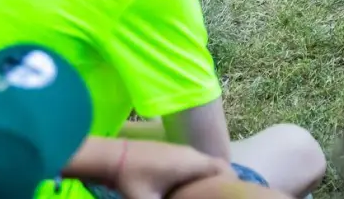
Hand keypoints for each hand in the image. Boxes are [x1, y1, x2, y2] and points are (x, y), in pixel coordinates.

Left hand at [110, 140, 231, 198]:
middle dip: (219, 181)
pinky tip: (185, 187)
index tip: (231, 195)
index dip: (231, 181)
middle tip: (219, 197)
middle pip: (214, 165)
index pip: (223, 169)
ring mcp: (180, 150)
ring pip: (202, 163)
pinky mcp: (169, 150)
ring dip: (205, 177)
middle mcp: (191, 153)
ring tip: (204, 195)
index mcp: (192, 164)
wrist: (112, 156)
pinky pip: (191, 161)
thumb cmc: (133, 180)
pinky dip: (194, 173)